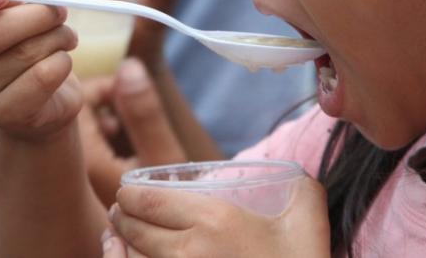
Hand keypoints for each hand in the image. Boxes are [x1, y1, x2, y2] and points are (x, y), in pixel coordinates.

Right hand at [0, 0, 81, 142]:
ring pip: (24, 53)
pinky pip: (43, 76)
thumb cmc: (20, 39)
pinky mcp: (2, 116)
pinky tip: (61, 60)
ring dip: (57, 37)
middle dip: (38, 15)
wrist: (40, 97)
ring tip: (65, 35)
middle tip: (60, 11)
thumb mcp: (9, 4)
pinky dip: (62, 61)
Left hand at [79, 58, 186, 205]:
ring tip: (133, 133)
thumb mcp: (163, 155)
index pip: (80, 98)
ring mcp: (77, 176)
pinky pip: (89, 146)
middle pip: (79, 113)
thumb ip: (144, 111)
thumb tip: (127, 66)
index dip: (107, 86)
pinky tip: (127, 151)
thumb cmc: (172, 203)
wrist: (175, 239)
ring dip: (109, 121)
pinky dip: (107, 138)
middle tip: (134, 113)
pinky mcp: (88, 181)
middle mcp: (74, 167)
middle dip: (108, 104)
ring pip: (84, 129)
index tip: (133, 91)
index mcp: (86, 157)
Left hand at [105, 176, 330, 257]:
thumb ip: (300, 188)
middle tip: (121, 211)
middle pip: (136, 230)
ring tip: (118, 235)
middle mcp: (190, 251)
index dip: (132, 195)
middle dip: (123, 217)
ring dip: (120, 245)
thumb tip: (296, 175)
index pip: (152, 201)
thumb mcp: (307, 219)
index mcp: (214, 220)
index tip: (127, 192)